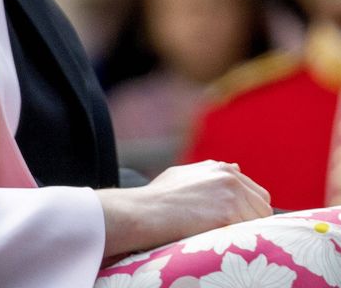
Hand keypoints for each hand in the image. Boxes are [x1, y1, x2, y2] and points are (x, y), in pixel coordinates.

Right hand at [96, 160, 271, 260]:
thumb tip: (236, 167)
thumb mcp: (184, 175)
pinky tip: (226, 242)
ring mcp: (230, 193)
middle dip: (253, 221)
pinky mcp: (228, 212)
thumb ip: (211, 171)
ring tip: (228, 239)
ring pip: (260, 221)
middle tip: (235, 235)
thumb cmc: (159, 197)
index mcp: (220, 168)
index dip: (248, 210)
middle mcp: (229, 176)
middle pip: (262, 206)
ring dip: (249, 232)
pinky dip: (243, 240)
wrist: (147, 211)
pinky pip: (251, 232)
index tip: (237, 224)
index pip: (254, 192)